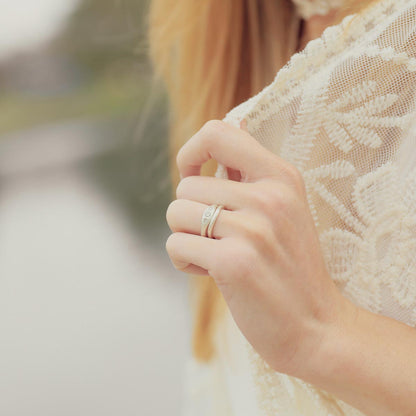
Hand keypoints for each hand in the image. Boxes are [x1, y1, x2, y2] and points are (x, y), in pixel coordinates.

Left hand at [165, 119, 356, 377]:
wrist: (317, 326)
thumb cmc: (291, 265)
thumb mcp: (286, 206)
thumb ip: (253, 171)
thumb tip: (233, 127)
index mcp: (280, 176)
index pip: (217, 132)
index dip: (192, 153)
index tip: (194, 177)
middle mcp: (268, 196)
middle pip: (186, 186)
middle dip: (190, 215)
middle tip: (217, 238)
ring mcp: (252, 229)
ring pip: (176, 214)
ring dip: (186, 238)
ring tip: (215, 254)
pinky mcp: (234, 262)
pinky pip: (177, 245)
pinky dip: (184, 261)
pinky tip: (210, 273)